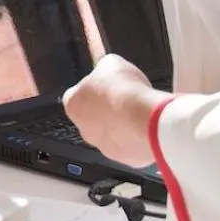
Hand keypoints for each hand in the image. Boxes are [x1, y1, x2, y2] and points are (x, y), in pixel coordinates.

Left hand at [62, 54, 163, 169]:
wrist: (146, 120)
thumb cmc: (124, 93)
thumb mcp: (111, 63)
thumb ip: (104, 67)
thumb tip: (108, 67)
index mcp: (73, 104)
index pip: (77, 94)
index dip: (93, 87)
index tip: (105, 82)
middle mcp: (84, 129)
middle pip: (93, 116)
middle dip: (107, 107)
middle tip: (123, 96)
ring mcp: (104, 146)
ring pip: (111, 132)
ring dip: (122, 122)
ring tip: (138, 109)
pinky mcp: (125, 158)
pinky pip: (129, 144)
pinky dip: (136, 134)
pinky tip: (146, 123)